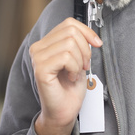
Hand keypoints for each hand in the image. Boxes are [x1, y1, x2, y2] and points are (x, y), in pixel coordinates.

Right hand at [29, 17, 102, 134]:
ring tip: (75, 72)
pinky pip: (65, 57)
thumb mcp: (78, 60)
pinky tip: (70, 77)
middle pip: (70, 31)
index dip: (86, 31)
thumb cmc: (70, 89)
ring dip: (80, 60)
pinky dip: (74, 68)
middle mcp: (38, 48)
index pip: (68, 23)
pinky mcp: (41, 68)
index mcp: (47, 43)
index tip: (96, 44)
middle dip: (85, 49)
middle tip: (83, 65)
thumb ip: (79, 44)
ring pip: (69, 43)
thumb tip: (91, 35)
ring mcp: (38, 57)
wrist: (64, 111)